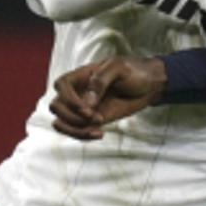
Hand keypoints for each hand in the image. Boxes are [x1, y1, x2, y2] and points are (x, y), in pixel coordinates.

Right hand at [50, 56, 167, 140]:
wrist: (150, 85)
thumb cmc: (134, 71)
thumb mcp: (118, 68)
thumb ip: (100, 81)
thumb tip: (86, 103)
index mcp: (80, 76)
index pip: (60, 86)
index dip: (69, 99)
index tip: (87, 109)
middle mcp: (78, 92)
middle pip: (56, 107)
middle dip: (71, 117)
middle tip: (95, 118)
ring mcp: (84, 108)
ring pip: (62, 122)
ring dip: (74, 130)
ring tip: (97, 131)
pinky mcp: (93, 121)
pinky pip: (78, 131)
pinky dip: (83, 136)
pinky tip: (100, 133)